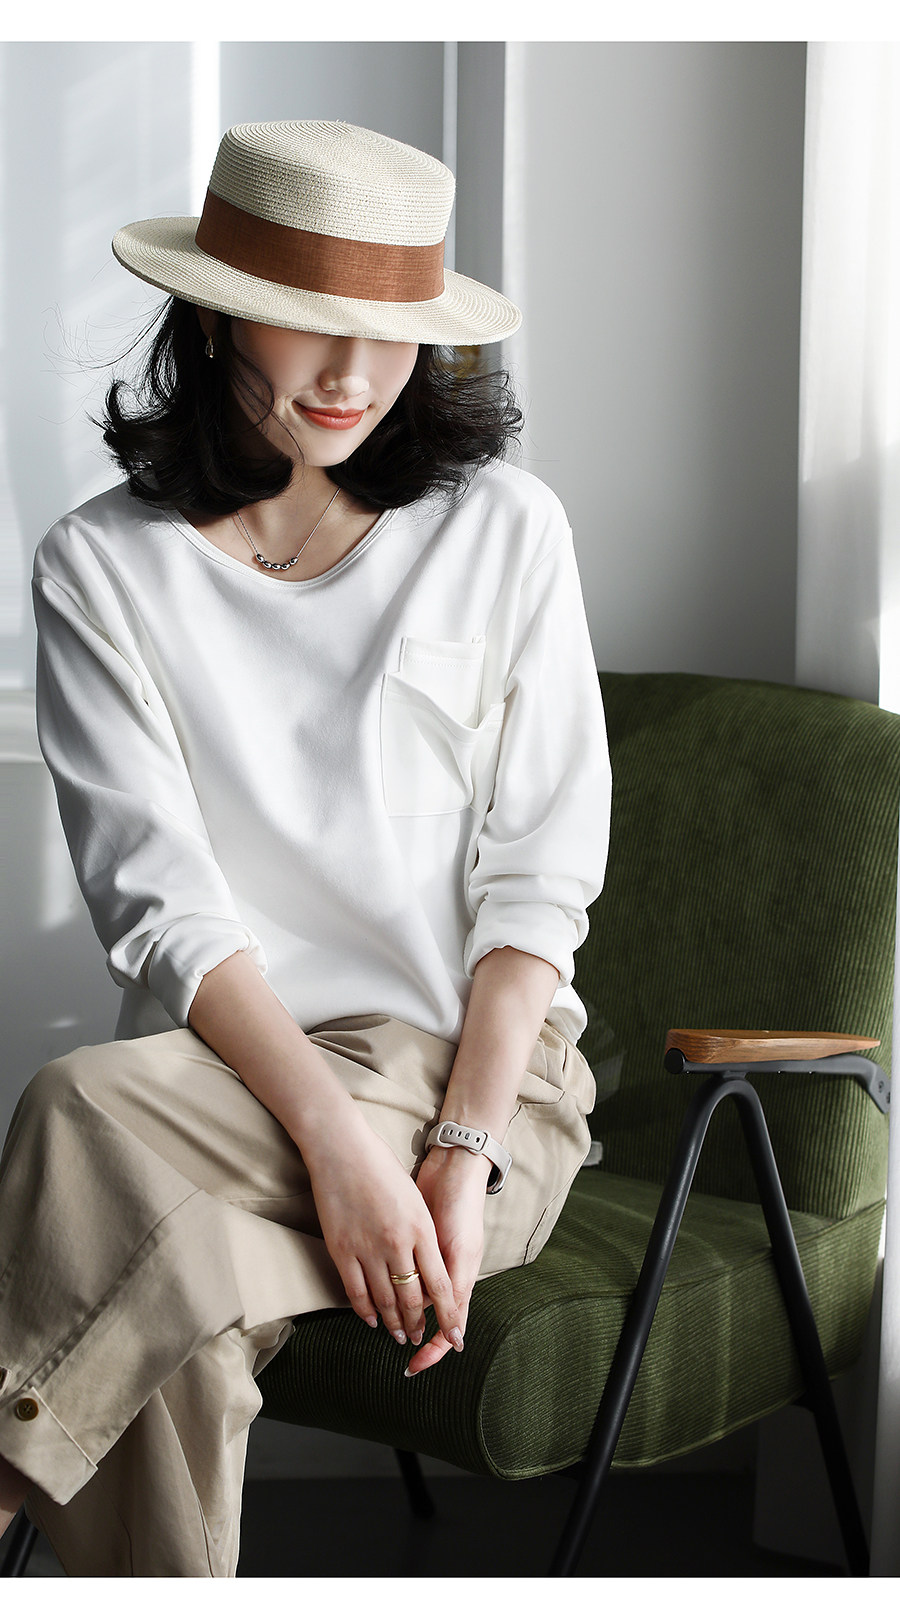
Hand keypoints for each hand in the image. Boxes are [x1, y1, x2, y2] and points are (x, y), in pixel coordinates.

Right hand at [304, 1110, 464, 1353]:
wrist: (343, 1149)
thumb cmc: (381, 1167)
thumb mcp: (414, 1199)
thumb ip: (421, 1232)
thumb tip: (426, 1264)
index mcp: (422, 1229)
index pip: (440, 1284)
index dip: (447, 1315)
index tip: (454, 1335)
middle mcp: (399, 1243)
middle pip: (413, 1298)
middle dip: (419, 1323)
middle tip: (420, 1338)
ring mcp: (368, 1248)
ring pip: (385, 1299)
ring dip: (393, 1322)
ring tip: (399, 1335)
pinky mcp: (342, 1249)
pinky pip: (356, 1290)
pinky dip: (365, 1309)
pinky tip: (371, 1320)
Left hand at [405, 1143, 489, 1374]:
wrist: (454, 1171)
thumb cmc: (460, 1209)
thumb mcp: (460, 1249)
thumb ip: (452, 1283)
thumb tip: (434, 1313)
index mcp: (458, 1278)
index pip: (448, 1322)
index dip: (435, 1346)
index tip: (417, 1364)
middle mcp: (444, 1272)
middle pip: (429, 1313)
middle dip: (416, 1333)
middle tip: (400, 1351)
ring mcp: (430, 1257)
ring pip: (415, 1295)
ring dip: (402, 1311)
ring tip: (385, 1329)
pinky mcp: (416, 1241)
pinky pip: (405, 1271)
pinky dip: (393, 1284)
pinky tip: (375, 1293)